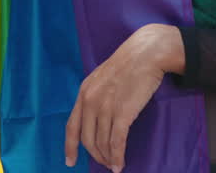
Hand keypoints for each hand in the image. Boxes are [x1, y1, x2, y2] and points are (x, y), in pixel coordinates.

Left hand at [64, 24, 183, 171]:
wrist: (145, 54)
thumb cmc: (127, 65)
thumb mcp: (101, 78)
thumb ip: (95, 96)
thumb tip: (96, 118)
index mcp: (84, 92)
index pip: (72, 126)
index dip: (70, 146)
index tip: (70, 161)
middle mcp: (90, 101)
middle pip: (87, 139)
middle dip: (95, 155)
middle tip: (103, 163)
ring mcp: (105, 107)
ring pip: (103, 143)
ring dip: (108, 158)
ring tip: (114, 166)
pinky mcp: (122, 113)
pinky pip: (117, 142)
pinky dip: (117, 157)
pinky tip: (120, 165)